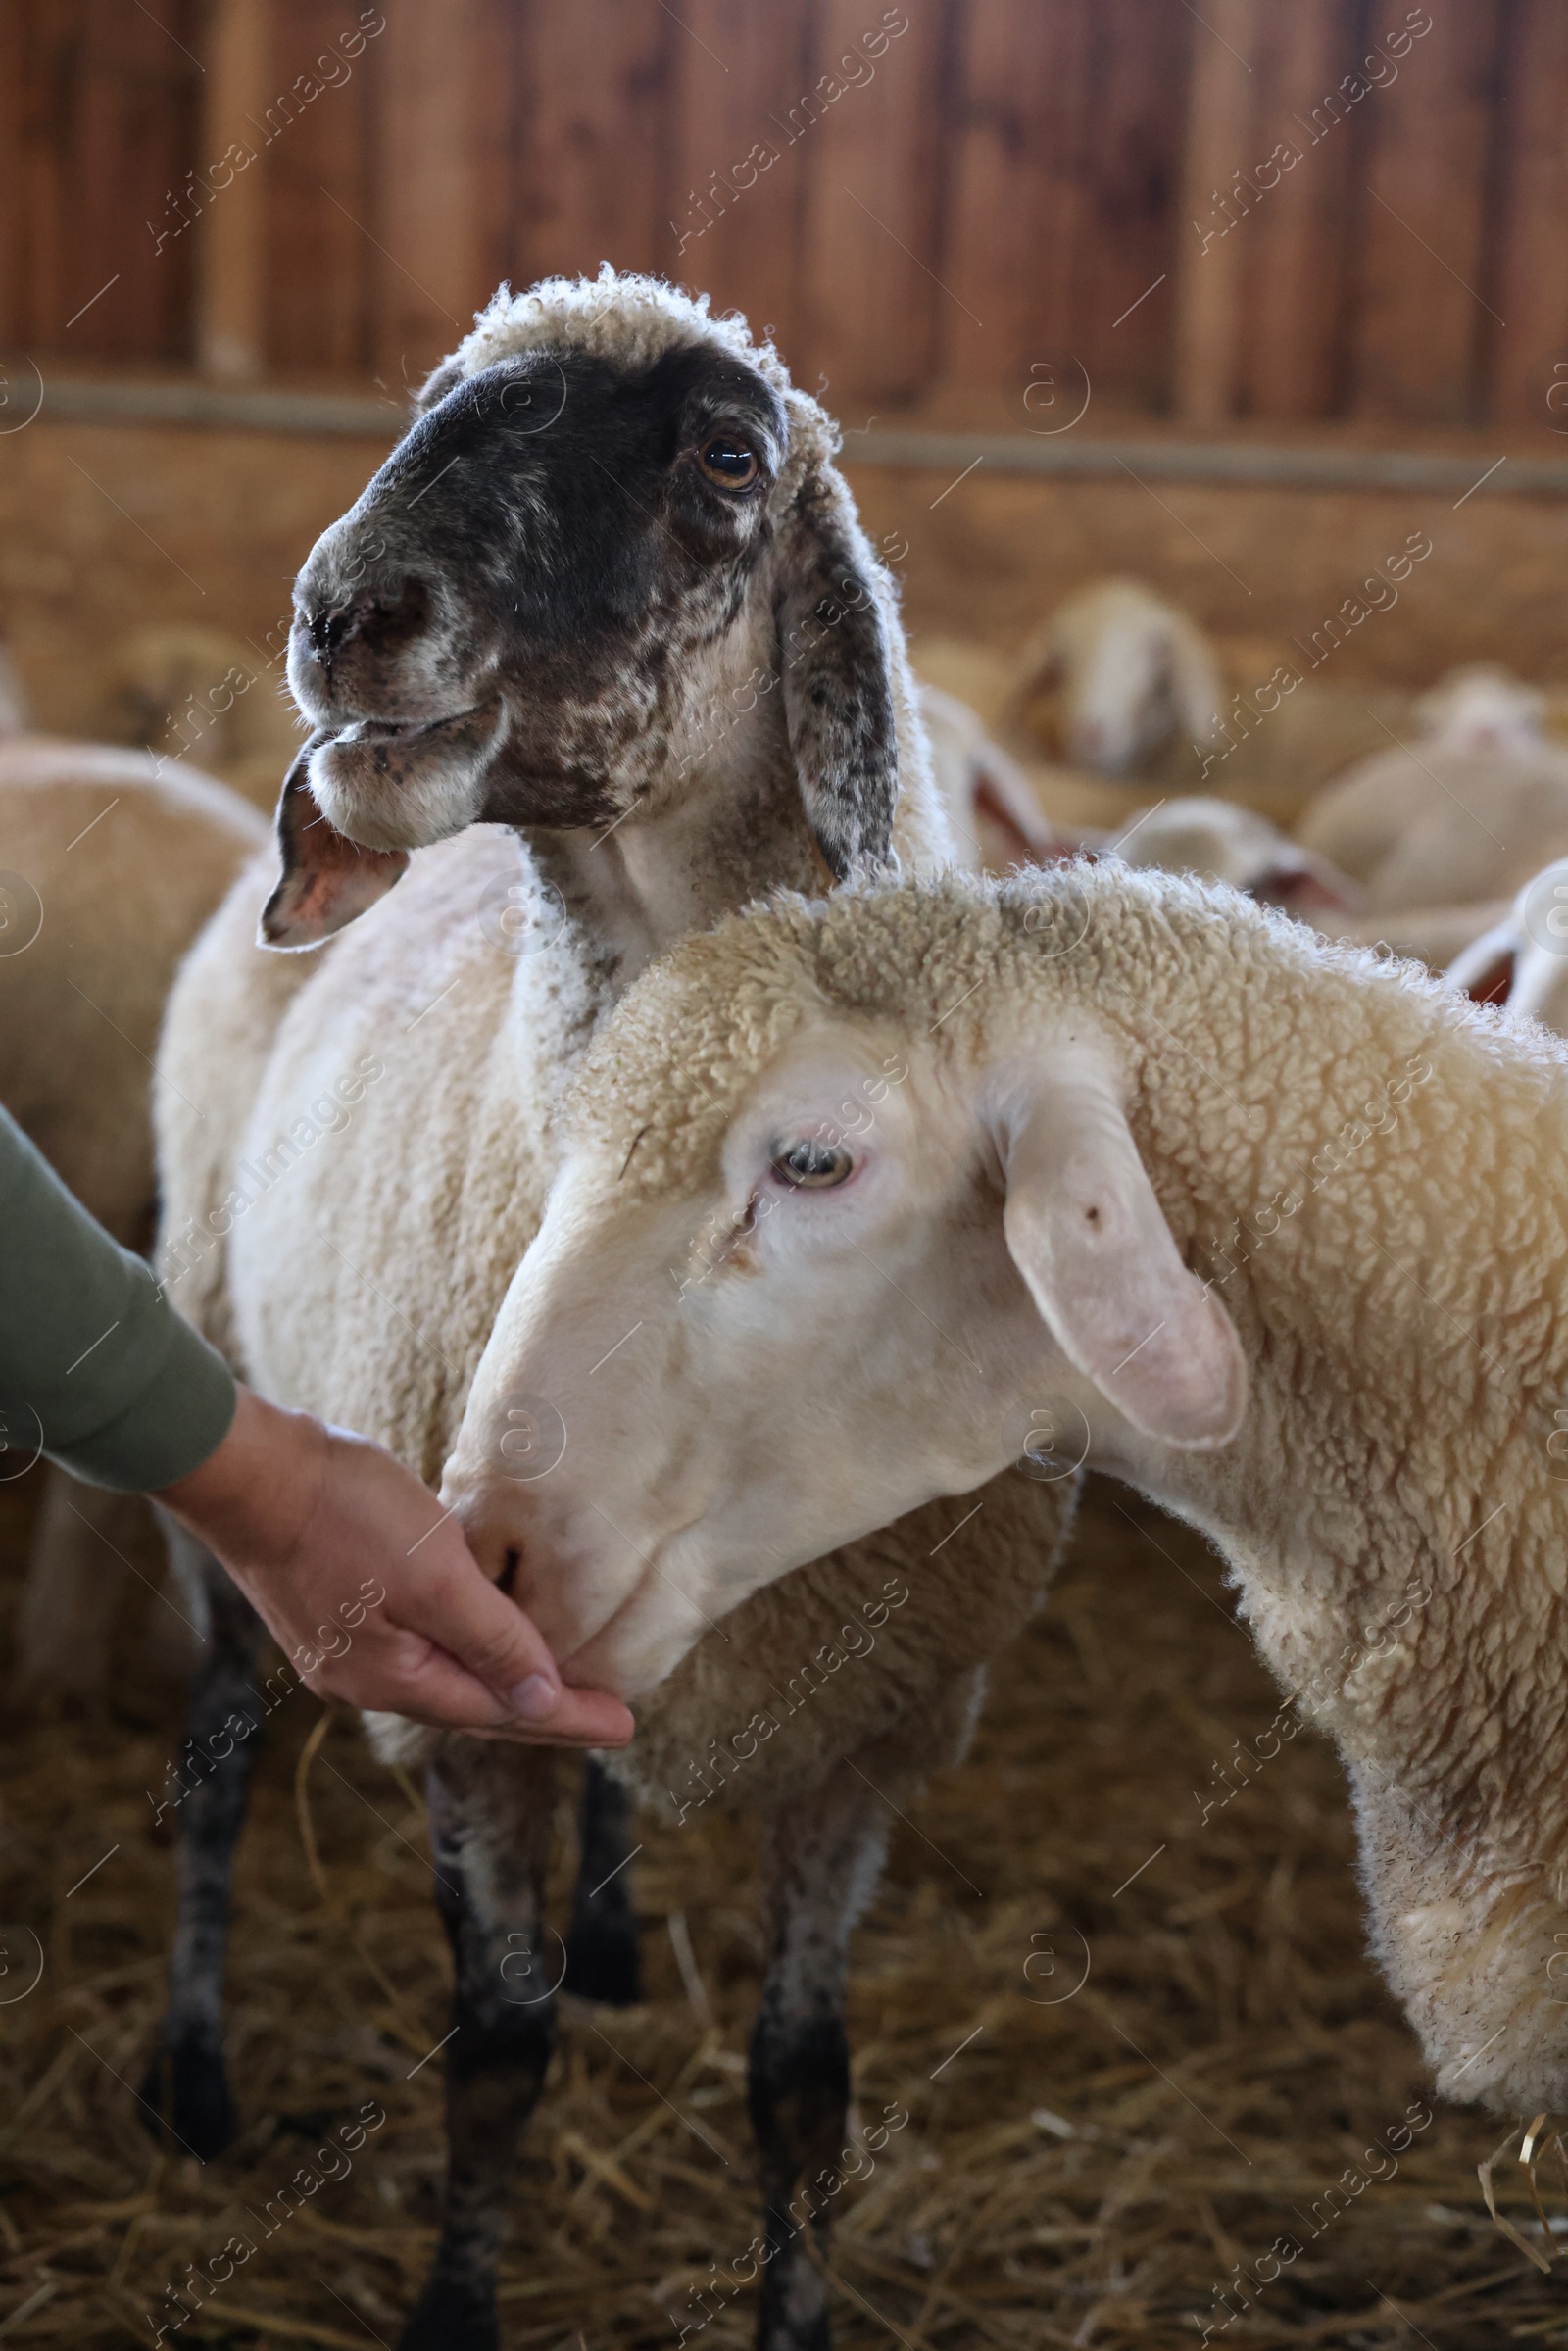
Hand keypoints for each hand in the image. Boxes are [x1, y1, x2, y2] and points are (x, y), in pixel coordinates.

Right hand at [156, 1387, 632, 1746]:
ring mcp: (343, 1651)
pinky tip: (482, 1637)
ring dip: (501, 1683)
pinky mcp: (333, 1614)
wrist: (248, 1470)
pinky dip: (464, 1653)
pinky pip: (418, 1650)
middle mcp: (366, 1680)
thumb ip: (492, 1640)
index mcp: (395, 1678)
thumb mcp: (435, 1573)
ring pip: (444, 1679)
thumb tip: (542, 1702)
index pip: (503, 1712)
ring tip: (554, 1684)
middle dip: (542, 1710)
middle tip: (607, 1714)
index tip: (628, 1726)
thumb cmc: (344, 1512)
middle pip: (474, 1707)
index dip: (569, 1719)